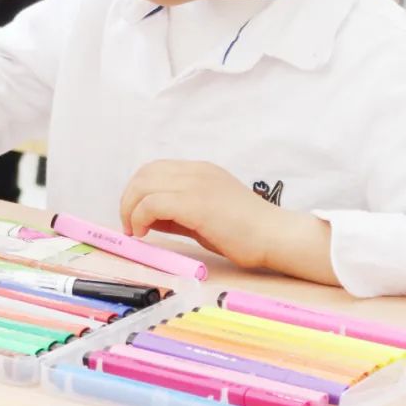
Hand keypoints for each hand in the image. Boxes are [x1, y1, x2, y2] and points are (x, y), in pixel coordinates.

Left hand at [119, 160, 281, 268]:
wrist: (276, 237)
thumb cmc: (246, 232)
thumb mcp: (206, 214)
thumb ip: (178, 212)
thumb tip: (148, 218)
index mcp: (199, 170)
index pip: (154, 169)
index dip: (138, 191)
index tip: (135, 215)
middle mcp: (194, 171)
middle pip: (144, 174)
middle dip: (129, 199)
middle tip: (130, 225)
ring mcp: (195, 184)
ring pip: (143, 186)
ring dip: (130, 208)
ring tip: (136, 230)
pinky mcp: (195, 203)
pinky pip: (152, 203)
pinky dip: (140, 216)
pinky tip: (144, 232)